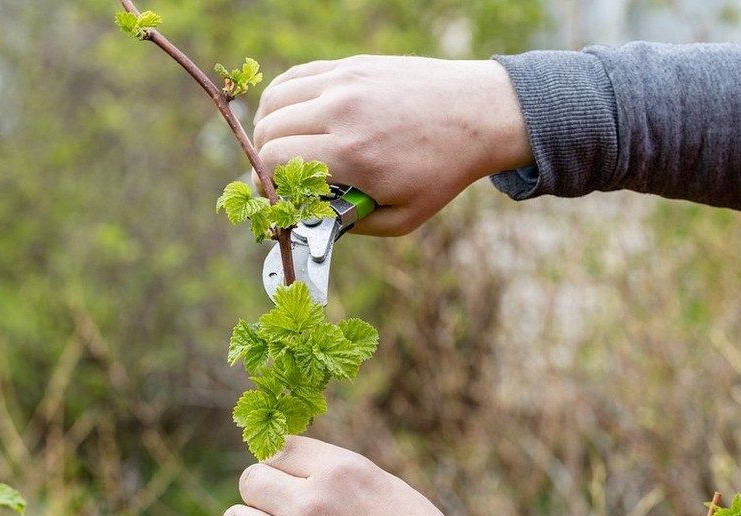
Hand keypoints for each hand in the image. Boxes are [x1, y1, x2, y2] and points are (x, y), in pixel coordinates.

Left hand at [219, 436, 455, 515]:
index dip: (280, 464)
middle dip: (262, 495)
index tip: (286, 479)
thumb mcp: (383, 485)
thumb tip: (299, 471)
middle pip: (251, 481)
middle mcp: (311, 501)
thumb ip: (337, 475)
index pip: (280, 448)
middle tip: (280, 512)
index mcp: (340, 469)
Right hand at [253, 55, 531, 235]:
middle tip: (276, 174)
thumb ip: (352, 225)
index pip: (275, 161)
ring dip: (267, 127)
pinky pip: (296, 77)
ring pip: (274, 100)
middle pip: (268, 131)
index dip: (265, 181)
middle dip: (263, 158)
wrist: (477, 114)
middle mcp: (342, 112)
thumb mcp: (402, 218)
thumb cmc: (442, 170)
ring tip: (279, 146)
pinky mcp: (350, 66)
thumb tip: (312, 220)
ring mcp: (344, 82)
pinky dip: (282, 98)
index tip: (272, 193)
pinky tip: (290, 116)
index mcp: (353, 154)